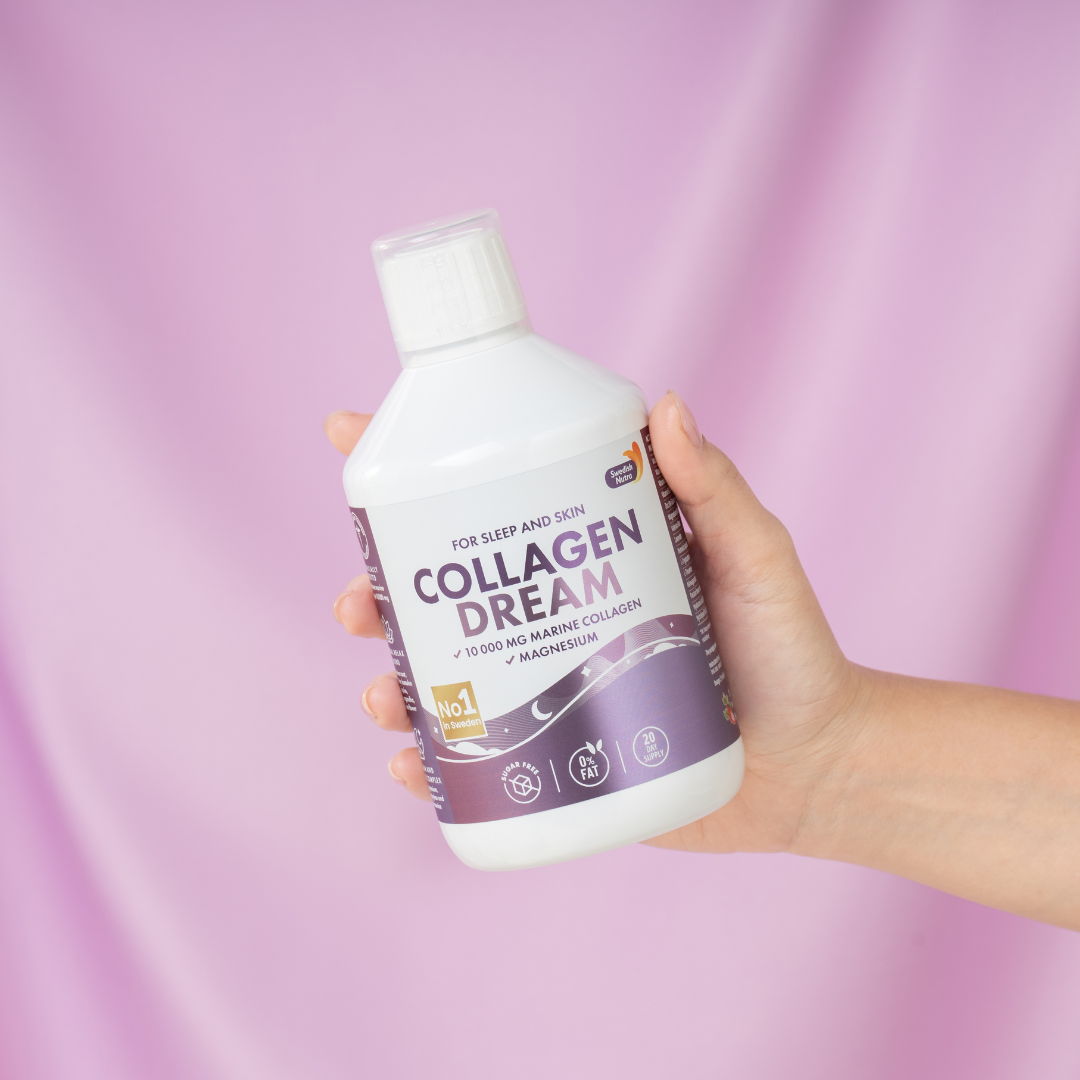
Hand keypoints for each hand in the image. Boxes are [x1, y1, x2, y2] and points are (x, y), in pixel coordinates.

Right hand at [324, 391, 863, 854]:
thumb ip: (716, 489)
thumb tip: (666, 403)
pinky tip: (410, 766)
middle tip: (359, 602)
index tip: (345, 433)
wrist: (815, 766)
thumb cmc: (789, 650)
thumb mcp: (755, 557)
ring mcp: (550, 691)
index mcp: (580, 557)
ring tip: (384, 694)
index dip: (411, 464)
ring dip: (393, 681)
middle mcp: (551, 619)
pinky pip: (479, 762)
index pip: (490, 500)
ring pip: (445, 678)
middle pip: (440, 594)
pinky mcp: (559, 762)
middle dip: (378, 591)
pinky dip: (434, 765)